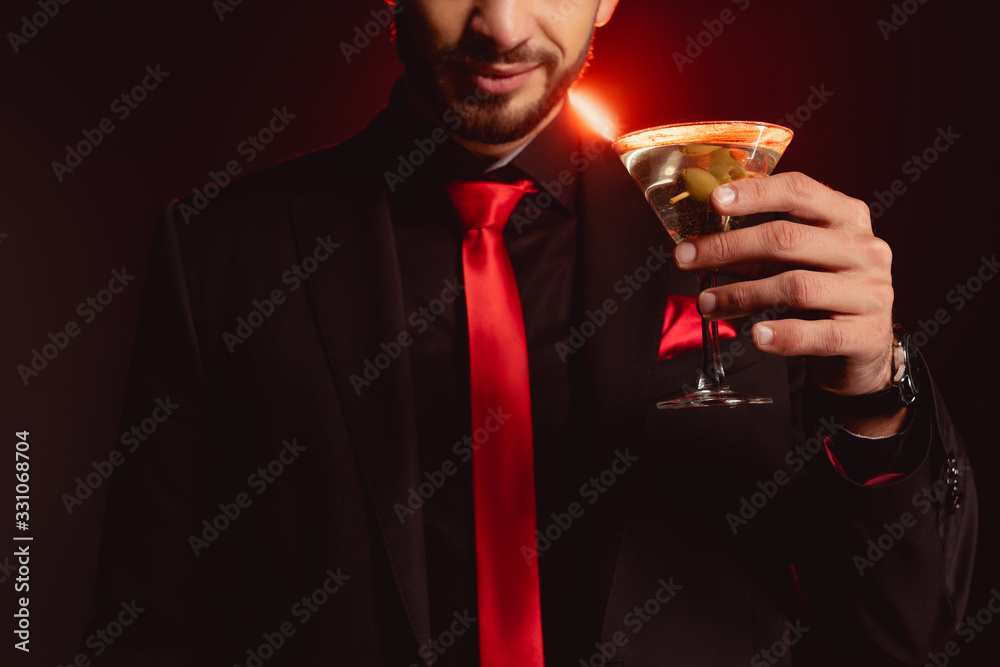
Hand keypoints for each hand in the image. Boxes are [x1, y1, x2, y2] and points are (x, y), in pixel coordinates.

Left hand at [673, 172, 894, 396]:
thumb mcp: (791, 262)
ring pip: (795, 286)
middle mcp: (864, 248)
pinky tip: (755, 337)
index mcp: (846, 216)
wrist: (865, 345)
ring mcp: (870, 291)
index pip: (799, 191)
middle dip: (728, 247)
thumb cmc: (821, 293)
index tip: (713, 200)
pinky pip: (816, 334)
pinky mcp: (866, 334)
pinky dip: (781, 335)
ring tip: (705, 304)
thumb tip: (696, 247)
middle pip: (787, 238)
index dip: (755, 193)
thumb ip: (753, 251)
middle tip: (685, 258)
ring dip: (740, 295)